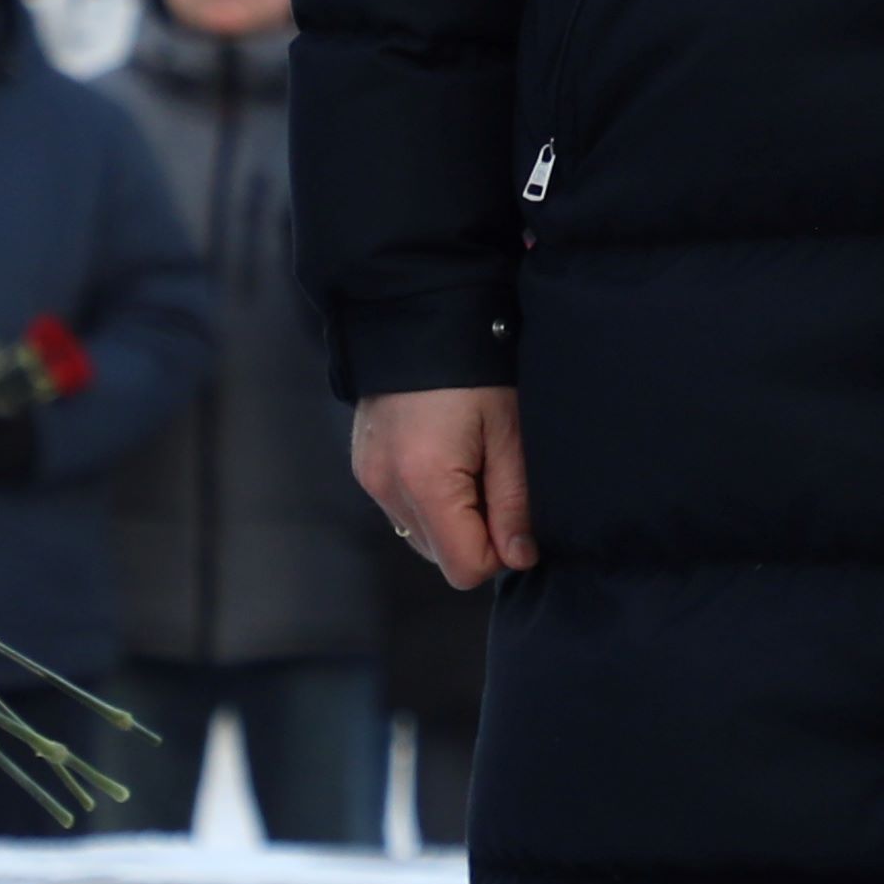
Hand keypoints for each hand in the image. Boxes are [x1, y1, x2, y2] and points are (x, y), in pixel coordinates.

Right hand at [358, 387, 536, 587]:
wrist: (418, 316)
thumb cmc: (476, 369)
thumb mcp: (508, 431)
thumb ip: (514, 501)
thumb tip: (519, 557)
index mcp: (425, 482)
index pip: (465, 568)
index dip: (499, 552)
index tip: (514, 513)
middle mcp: (388, 489)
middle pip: (441, 557)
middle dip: (475, 534)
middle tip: (493, 478)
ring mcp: (370, 479)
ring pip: (422, 537)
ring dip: (452, 519)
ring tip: (470, 465)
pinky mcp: (363, 468)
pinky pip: (403, 511)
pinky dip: (429, 501)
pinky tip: (445, 459)